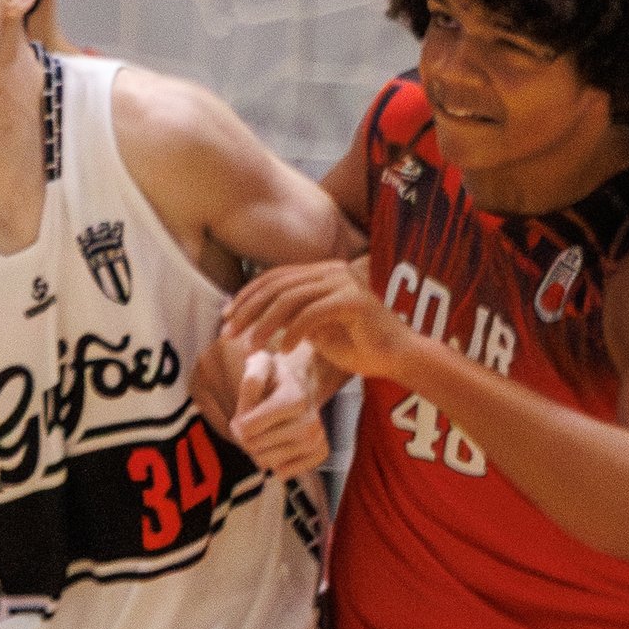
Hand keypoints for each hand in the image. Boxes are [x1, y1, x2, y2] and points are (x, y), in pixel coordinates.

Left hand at [225, 257, 412, 382]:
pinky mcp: (354, 300)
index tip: (226, 315)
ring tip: (251, 345)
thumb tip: (257, 319)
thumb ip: (293, 319)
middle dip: (248, 309)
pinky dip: (294, 333)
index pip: (275, 277)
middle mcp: (331, 271)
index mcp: (322, 272)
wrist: (402, 358)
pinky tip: (284, 350)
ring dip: (265, 324)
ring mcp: (344, 282)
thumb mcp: (317, 331)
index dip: (247, 295)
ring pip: (291, 299)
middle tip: (228, 331)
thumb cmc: (360, 347)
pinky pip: (312, 314)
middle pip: (277, 285)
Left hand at [228, 345, 334, 479]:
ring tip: (263, 435)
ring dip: (259, 452)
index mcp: (294, 399)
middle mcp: (310, 422)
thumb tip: (242, 422)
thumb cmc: (277, 375)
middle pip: (257, 448)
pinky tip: (277, 447)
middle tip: (250, 426)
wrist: (305, 382)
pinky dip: (275, 463)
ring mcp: (317, 440)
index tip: (241, 416)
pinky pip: (285, 472)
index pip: (249, 428)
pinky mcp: (320, 453)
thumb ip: (247, 386)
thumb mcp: (259, 365)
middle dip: (246, 439)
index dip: (237, 424)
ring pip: (269, 463)